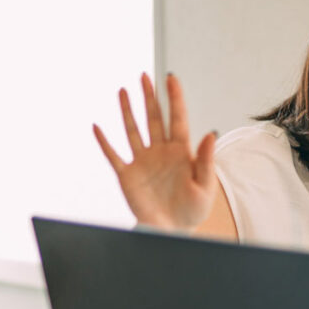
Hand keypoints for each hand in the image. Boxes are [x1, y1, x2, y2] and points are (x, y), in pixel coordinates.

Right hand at [93, 72, 217, 230]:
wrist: (173, 231)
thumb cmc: (193, 210)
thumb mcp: (205, 187)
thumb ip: (206, 160)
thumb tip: (210, 133)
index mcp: (181, 152)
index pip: (177, 118)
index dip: (174, 98)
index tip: (171, 78)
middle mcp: (160, 152)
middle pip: (153, 118)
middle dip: (149, 97)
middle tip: (144, 76)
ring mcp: (142, 162)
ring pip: (133, 130)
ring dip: (127, 111)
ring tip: (122, 91)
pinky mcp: (127, 175)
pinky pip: (113, 155)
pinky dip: (104, 142)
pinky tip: (97, 127)